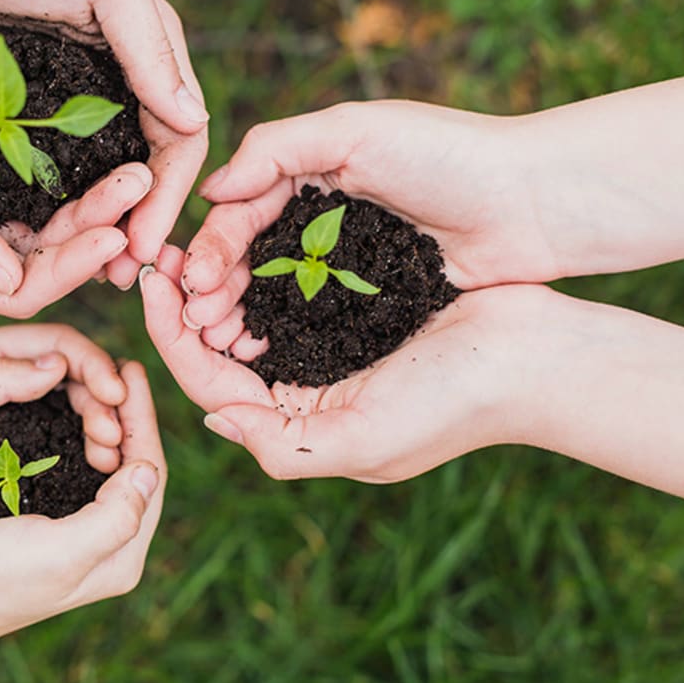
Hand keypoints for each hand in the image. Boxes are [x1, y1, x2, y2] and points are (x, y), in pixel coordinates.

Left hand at [0, 0, 208, 280]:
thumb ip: (150, 47)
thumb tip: (194, 121)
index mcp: (149, 57)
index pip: (179, 140)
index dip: (169, 197)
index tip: (148, 247)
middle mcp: (118, 87)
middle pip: (141, 173)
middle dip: (136, 225)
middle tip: (120, 277)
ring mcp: (70, 106)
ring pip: (96, 183)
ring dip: (95, 228)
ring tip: (84, 271)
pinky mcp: (23, 116)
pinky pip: (48, 175)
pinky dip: (51, 210)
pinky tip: (39, 242)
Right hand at [0, 0, 152, 316]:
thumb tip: (12, 279)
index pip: (14, 287)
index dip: (66, 271)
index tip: (113, 236)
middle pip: (46, 251)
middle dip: (95, 230)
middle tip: (140, 191)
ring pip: (56, 208)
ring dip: (98, 196)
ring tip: (138, 169)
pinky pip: (50, 162)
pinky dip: (82, 161)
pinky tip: (115, 143)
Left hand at [0, 324, 135, 555]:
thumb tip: (58, 364)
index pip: (56, 340)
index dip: (92, 363)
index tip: (116, 397)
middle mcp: (0, 372)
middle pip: (72, 369)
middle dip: (102, 396)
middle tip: (114, 435)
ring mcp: (12, 408)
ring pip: (75, 400)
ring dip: (101, 420)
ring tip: (110, 453)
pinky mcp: (20, 442)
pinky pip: (68, 429)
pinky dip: (89, 440)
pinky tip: (101, 461)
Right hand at [0, 360, 164, 636]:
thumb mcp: (60, 552)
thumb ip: (116, 516)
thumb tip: (150, 469)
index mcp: (120, 556)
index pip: (150, 472)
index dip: (143, 417)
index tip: (131, 368)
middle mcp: (107, 549)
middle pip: (134, 467)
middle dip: (128, 415)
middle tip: (116, 368)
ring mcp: (78, 538)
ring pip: (108, 467)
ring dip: (104, 423)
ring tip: (95, 384)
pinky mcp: (48, 526)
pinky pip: (79, 471)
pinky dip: (77, 437)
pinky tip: (66, 412)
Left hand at [142, 244, 549, 480]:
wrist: (535, 355)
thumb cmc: (454, 402)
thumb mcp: (363, 441)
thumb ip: (282, 444)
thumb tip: (213, 421)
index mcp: (300, 428)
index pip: (213, 386)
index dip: (172, 338)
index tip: (148, 285)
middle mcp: (306, 394)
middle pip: (221, 352)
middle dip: (185, 308)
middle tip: (160, 256)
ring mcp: (328, 353)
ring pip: (249, 320)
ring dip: (216, 286)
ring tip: (191, 245)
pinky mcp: (352, 313)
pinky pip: (288, 292)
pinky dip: (259, 270)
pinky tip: (241, 238)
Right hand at [180, 101, 559, 329]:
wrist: (535, 203)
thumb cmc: (448, 154)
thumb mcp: (356, 129)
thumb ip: (277, 147)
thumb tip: (211, 189)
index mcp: (311, 173)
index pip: (242, 210)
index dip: (213, 245)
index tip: (190, 281)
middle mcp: (322, 218)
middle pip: (252, 257)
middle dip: (218, 288)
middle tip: (195, 323)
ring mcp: (348, 262)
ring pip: (280, 293)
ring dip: (244, 315)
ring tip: (220, 344)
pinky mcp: (376, 298)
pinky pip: (320, 318)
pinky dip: (287, 333)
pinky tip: (264, 353)